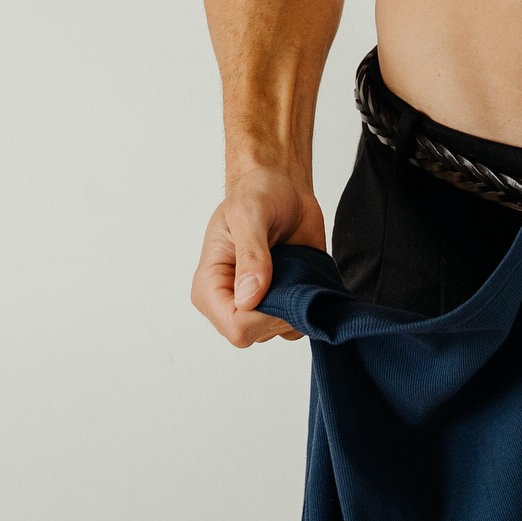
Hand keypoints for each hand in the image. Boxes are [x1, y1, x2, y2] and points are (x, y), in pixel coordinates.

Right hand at [191, 166, 327, 346]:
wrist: (282, 186)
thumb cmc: (258, 194)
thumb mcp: (250, 214)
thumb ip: (251, 255)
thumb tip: (249, 299)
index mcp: (210, 287)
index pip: (235, 327)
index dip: (263, 315)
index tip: (280, 283)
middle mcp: (230, 303)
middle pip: (258, 334)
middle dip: (283, 307)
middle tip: (293, 268)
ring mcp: (258, 306)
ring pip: (281, 330)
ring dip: (298, 302)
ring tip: (296, 266)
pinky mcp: (283, 302)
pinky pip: (301, 323)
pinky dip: (311, 304)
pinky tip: (307, 275)